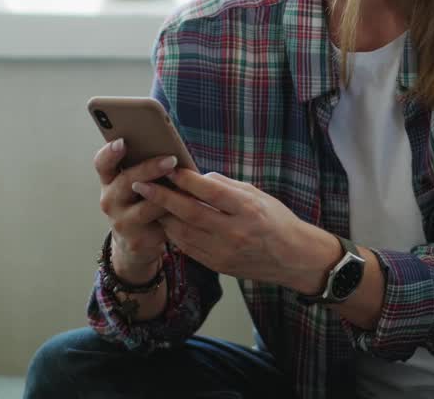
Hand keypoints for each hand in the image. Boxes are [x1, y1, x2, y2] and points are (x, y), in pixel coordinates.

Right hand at [94, 138, 176, 282]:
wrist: (136, 239)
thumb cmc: (141, 201)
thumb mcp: (136, 184)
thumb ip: (144, 167)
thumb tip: (170, 147)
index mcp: (109, 180)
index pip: (102, 163)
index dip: (110, 153)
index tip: (122, 142)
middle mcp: (109, 200)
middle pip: (127, 181)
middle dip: (150, 169)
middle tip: (171, 160)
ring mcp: (121, 222)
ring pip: (146, 206)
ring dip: (168, 195)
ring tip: (187, 183)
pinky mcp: (138, 239)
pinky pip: (161, 224)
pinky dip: (177, 213)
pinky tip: (193, 204)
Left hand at [131, 169, 338, 292]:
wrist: (293, 258)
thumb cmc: (276, 220)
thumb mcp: (257, 195)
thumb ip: (226, 186)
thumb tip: (197, 177)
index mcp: (247, 209)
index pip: (210, 191)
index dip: (186, 179)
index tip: (167, 167)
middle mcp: (235, 232)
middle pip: (189, 213)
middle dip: (162, 197)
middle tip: (141, 183)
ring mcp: (224, 252)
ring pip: (183, 232)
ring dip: (162, 215)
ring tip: (147, 200)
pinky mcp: (218, 265)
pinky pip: (187, 248)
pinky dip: (173, 233)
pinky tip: (165, 220)